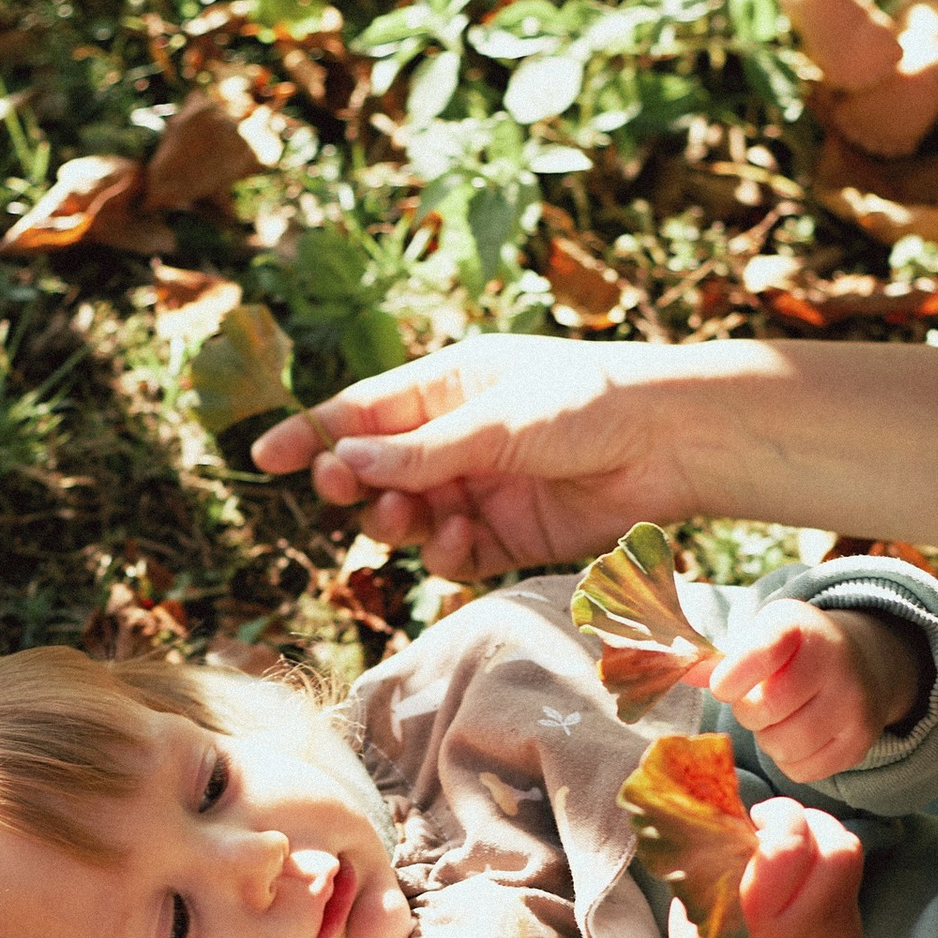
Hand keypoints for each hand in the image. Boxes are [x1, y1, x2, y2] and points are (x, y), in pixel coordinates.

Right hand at [253, 335, 703, 580]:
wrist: (672, 444)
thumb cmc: (590, 402)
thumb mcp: (498, 419)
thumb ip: (423, 450)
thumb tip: (345, 460)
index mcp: (448, 384)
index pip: (361, 411)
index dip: (312, 434)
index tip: (265, 457)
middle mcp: (456, 438)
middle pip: (376, 470)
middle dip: (354, 484)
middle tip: (348, 492)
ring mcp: (480, 488)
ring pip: (409, 517)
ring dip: (397, 521)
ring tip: (405, 518)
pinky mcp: (509, 535)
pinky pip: (454, 552)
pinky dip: (446, 552)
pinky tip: (460, 542)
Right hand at [671, 796, 862, 937]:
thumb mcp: (695, 918)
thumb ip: (714, 864)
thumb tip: (730, 806)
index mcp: (755, 925)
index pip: (789, 846)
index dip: (779, 815)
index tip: (758, 818)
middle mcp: (803, 932)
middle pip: (839, 848)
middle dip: (813, 820)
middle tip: (785, 825)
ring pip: (851, 859)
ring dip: (824, 839)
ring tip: (794, 848)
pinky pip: (848, 885)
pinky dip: (825, 872)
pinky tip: (799, 887)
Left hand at [705, 600, 920, 781]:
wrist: (861, 663)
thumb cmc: (794, 651)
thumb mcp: (760, 637)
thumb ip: (719, 659)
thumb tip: (681, 673)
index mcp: (801, 626)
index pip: (756, 654)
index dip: (729, 679)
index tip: (727, 684)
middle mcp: (835, 661)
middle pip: (763, 710)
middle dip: (750, 712)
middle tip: (759, 703)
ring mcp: (854, 703)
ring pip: (782, 746)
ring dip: (770, 739)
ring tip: (781, 719)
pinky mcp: (859, 741)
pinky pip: (803, 771)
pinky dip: (791, 760)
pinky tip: (800, 736)